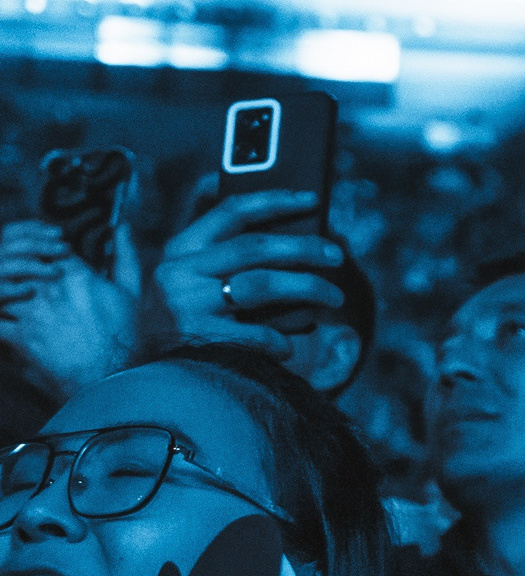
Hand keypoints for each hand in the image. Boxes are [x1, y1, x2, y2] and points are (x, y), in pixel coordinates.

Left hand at [0, 218, 142, 398]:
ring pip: (1, 289)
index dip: (39, 245)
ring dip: (4, 290)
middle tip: (23, 279)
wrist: (113, 380)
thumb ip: (126, 256)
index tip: (44, 254)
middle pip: (14, 263)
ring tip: (12, 298)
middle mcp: (47, 290)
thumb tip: (123, 228)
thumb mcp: (132, 294)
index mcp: (74, 275)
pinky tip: (4, 319)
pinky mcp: (19, 337)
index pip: (42, 244)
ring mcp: (30, 313)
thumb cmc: (125, 338)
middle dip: (14, 266)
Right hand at [152, 192, 342, 358]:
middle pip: (255, 247)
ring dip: (307, 288)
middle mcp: (181, 272)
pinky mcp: (202, 339)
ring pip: (262, 284)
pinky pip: (259, 334)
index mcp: (179, 251)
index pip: (231, 212)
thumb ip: (208, 254)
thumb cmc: (171, 324)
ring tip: (333, 297)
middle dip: (304, 247)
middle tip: (337, 255)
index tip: (311, 199)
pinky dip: (281, 339)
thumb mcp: (176, 280)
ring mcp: (189, 306)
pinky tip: (287, 346)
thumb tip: (254, 219)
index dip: (274, 201)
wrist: (136, 376)